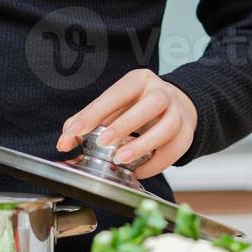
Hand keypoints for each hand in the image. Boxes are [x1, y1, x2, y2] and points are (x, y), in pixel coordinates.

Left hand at [55, 69, 197, 179]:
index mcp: (139, 81)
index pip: (117, 93)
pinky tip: (138, 170)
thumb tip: (65, 141)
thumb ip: (87, 120)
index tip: (75, 132)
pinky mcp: (187, 133)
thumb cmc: (138, 105)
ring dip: (143, 145)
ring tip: (121, 159)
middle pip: (151, 104)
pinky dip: (155, 163)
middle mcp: (162, 93)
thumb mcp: (114, 105)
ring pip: (168, 126)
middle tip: (103, 142)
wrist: (176, 105)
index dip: (95, 112)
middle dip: (126, 124)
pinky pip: (175, 150)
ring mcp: (178, 112)